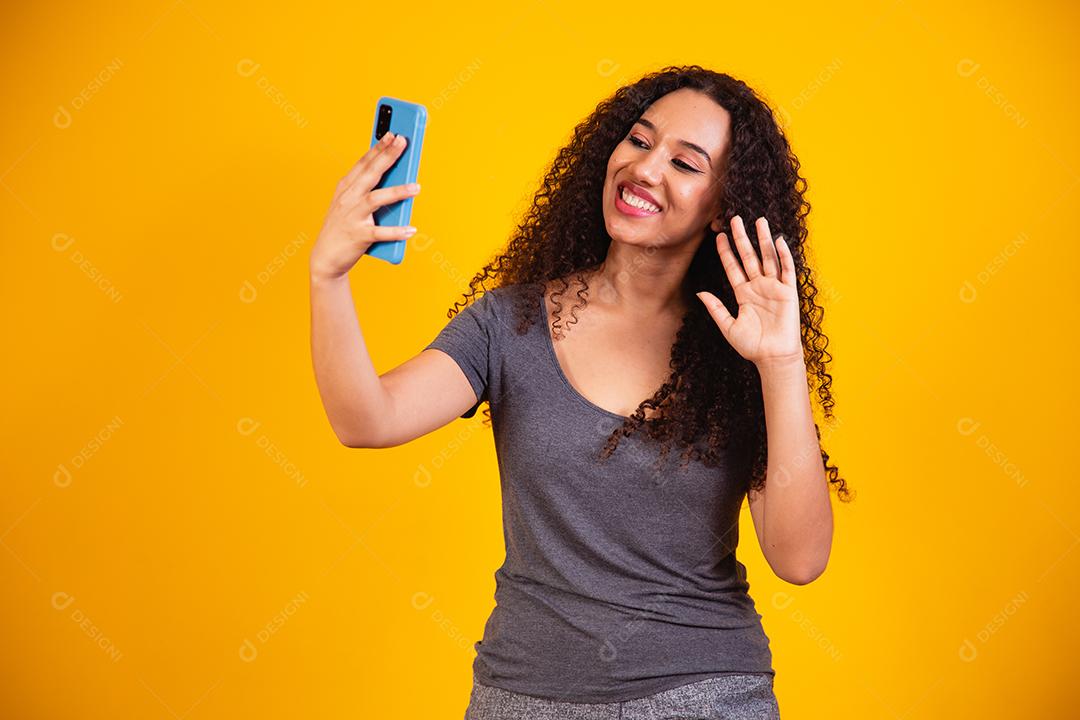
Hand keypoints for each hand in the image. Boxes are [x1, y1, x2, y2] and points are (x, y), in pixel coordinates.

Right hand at [309, 131, 420, 279]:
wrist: (325, 257)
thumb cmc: (343, 227)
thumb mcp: (351, 203)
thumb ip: (369, 190)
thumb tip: (399, 178)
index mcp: (346, 188)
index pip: (364, 163)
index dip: (378, 147)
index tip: (392, 133)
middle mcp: (348, 199)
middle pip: (371, 173)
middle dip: (387, 156)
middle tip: (403, 142)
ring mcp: (353, 217)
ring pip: (376, 199)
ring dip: (397, 192)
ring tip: (416, 187)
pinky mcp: (358, 236)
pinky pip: (380, 233)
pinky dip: (396, 231)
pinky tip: (411, 230)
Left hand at [695, 215, 802, 368]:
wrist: (773, 357)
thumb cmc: (751, 346)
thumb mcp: (728, 326)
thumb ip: (715, 308)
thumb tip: (700, 293)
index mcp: (743, 293)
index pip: (733, 267)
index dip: (726, 252)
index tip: (719, 236)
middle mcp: (758, 286)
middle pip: (749, 257)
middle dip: (742, 238)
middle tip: (735, 219)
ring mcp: (774, 287)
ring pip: (768, 258)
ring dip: (763, 240)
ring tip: (759, 221)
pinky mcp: (789, 292)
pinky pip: (787, 270)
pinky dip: (784, 256)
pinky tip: (778, 241)